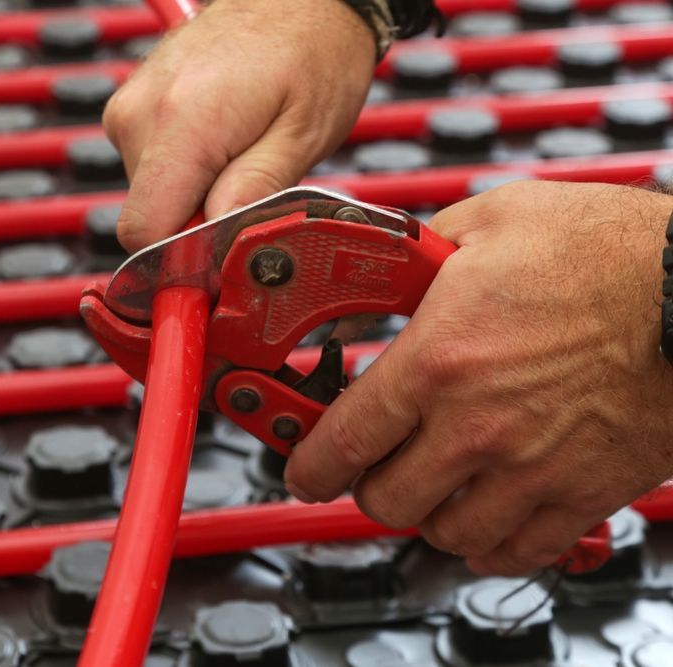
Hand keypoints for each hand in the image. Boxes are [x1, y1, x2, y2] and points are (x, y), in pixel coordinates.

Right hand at [102, 0, 374, 251]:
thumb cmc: (313, 53)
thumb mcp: (304, 135)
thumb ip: (255, 194)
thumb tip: (214, 245)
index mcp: (183, 122)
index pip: (144, 231)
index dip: (179, 261)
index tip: (214, 266)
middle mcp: (142, 113)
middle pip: (148, 217)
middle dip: (195, 223)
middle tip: (248, 192)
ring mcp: (130, 106)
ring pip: (149, 195)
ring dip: (192, 195)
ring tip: (240, 155)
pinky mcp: (131, 106)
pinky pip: (148, 168)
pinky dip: (184, 171)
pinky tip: (221, 142)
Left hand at [284, 181, 672, 575]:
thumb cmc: (606, 252)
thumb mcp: (487, 224)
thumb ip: (414, 260)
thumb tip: (372, 280)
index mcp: (439, 360)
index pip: (343, 442)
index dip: (307, 464)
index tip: (301, 467)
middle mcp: (477, 426)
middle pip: (384, 500)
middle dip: (364, 485)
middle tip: (371, 463)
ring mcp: (532, 469)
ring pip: (444, 533)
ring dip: (424, 513)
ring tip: (428, 481)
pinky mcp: (583, 493)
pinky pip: (517, 551)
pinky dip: (488, 542)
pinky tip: (482, 513)